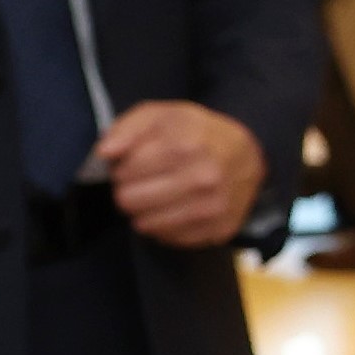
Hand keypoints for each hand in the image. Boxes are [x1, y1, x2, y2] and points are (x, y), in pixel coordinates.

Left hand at [92, 102, 263, 248]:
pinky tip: (174, 209)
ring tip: (158, 195)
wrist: (249, 155)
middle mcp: (204, 178)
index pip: (124, 172)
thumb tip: (105, 153)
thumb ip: (126, 129)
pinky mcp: (219, 229)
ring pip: (146, 224)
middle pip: (130, 200)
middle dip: (129, 190)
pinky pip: (169, 239)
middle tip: (144, 182)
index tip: (135, 164)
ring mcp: (214, 207)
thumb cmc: (197, 133)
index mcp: (187, 145)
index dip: (122, 168)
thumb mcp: (161, 115)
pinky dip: (165, 226)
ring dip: (145, 211)